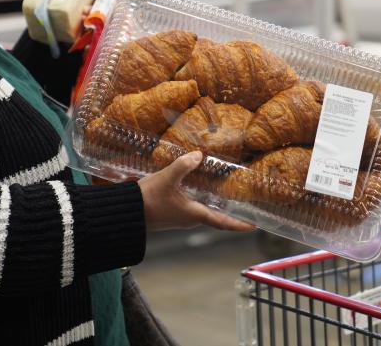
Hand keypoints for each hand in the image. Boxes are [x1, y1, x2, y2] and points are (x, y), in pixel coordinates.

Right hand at [138, 151, 255, 231]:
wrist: (126, 212)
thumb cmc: (148, 199)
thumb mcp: (167, 178)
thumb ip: (183, 165)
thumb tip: (200, 155)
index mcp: (194, 214)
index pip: (222, 222)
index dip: (239, 224)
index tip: (254, 226)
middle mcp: (190, 219)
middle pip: (215, 218)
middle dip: (229, 215)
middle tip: (243, 208)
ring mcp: (180, 218)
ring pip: (203, 213)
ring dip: (215, 208)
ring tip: (226, 197)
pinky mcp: (171, 214)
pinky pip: (192, 209)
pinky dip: (201, 203)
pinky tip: (198, 191)